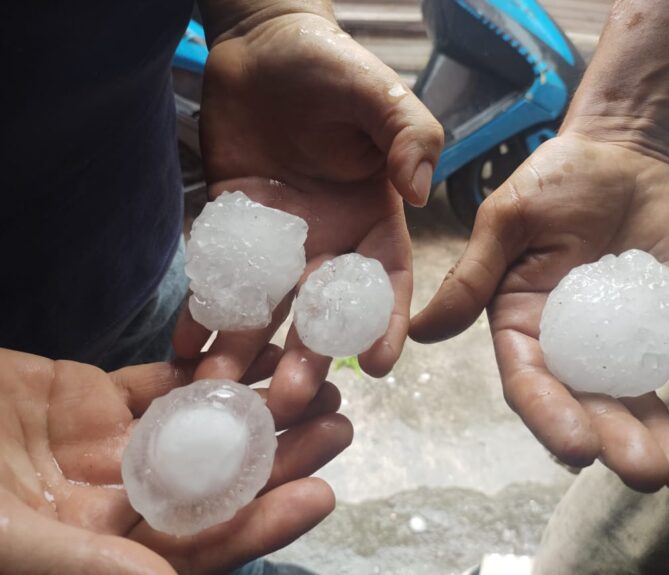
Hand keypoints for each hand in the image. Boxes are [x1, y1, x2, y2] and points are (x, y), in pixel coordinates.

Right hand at [0, 347, 350, 573]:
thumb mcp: (5, 536)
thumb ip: (88, 567)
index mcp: (98, 555)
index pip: (198, 545)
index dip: (261, 523)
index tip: (321, 494)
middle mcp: (112, 507)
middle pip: (214, 483)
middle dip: (279, 457)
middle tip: (341, 427)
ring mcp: (104, 450)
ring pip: (197, 429)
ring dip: (257, 407)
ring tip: (318, 383)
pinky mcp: (90, 400)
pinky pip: (161, 381)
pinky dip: (207, 365)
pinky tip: (254, 349)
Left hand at [175, 9, 442, 421]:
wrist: (261, 43)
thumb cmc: (331, 65)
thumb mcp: (382, 95)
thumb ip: (412, 138)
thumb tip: (422, 195)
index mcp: (372, 219)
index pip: (385, 282)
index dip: (384, 324)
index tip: (379, 367)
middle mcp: (327, 241)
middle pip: (319, 312)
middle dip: (305, 357)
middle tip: (286, 399)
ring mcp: (277, 240)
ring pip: (265, 306)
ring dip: (243, 349)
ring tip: (220, 390)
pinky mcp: (232, 228)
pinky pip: (217, 277)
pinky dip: (201, 310)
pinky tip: (184, 346)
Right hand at [410, 134, 668, 493]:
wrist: (615, 153)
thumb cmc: (551, 181)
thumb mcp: (505, 222)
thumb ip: (471, 277)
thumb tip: (418, 331)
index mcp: (521, 324)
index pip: (531, 383)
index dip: (551, 418)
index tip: (579, 450)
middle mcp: (568, 342)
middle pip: (589, 403)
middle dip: (617, 442)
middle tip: (648, 473)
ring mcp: (620, 336)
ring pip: (639, 395)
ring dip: (664, 436)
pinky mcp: (666, 320)